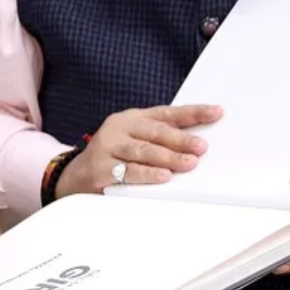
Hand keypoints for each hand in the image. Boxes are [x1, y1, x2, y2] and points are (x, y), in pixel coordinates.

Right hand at [55, 105, 222, 198]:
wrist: (74, 176)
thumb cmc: (113, 158)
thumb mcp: (133, 141)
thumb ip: (159, 140)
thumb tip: (197, 144)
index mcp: (131, 118)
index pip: (166, 113)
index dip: (192, 112)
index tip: (216, 112)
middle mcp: (119, 128)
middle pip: (155, 132)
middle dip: (181, 139)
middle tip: (202, 147)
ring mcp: (108, 147)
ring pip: (143, 151)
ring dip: (168, 157)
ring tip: (189, 163)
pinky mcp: (100, 168)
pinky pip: (128, 171)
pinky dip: (147, 174)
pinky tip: (163, 177)